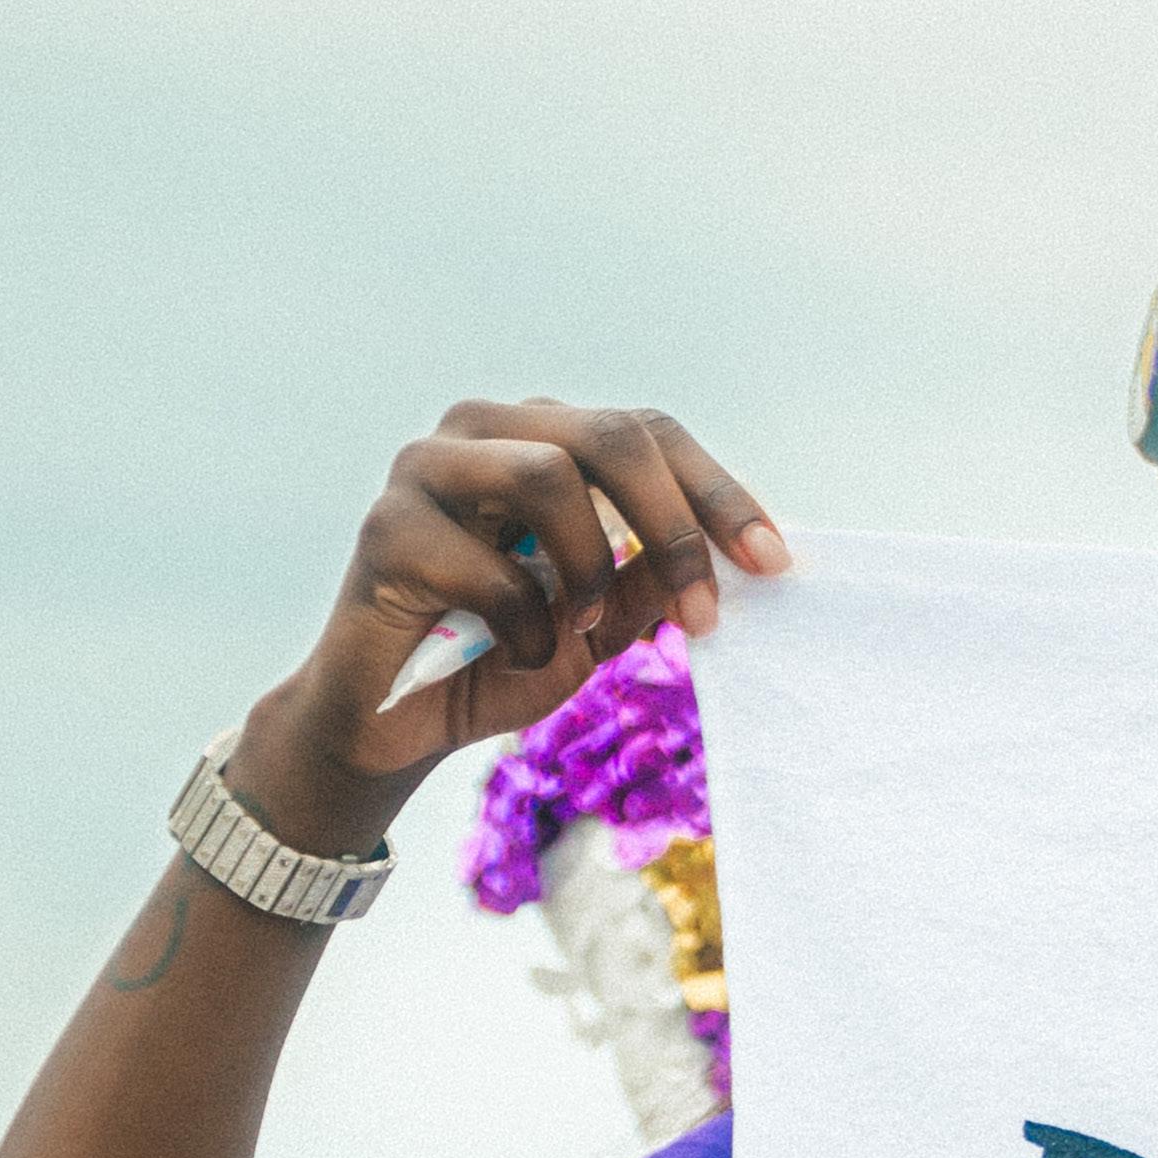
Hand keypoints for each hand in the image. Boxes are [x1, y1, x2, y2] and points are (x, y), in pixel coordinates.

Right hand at [227, 402, 788, 863]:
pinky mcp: (384, 527)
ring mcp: (425, 469)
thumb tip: (740, 549)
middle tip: (705, 609)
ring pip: (548, 477)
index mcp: (543, 437)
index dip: (720, 494)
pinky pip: (489, 565)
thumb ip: (655, 574)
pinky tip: (510, 654)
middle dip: (674, 525)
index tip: (774, 562)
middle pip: (611, 436)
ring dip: (588, 570)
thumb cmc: (501, 657)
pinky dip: (522, 627)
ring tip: (579, 630)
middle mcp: (484, 431)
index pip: (650, 432)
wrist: (394, 726)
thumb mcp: (603, 618)